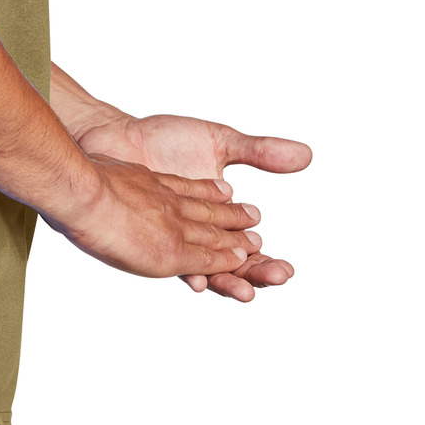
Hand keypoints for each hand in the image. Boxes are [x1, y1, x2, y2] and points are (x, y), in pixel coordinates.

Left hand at [74, 111, 311, 302]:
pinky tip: (198, 277)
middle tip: (275, 278)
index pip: (247, 250)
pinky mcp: (149, 229)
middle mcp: (194, 231)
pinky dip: (185, 266)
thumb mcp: (219, 140)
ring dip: (225, 277)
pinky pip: (168, 253)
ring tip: (245, 288)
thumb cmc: (164, 139)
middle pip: (231, 265)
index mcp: (215, 216)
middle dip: (253, 273)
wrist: (118, 136)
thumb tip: (306, 155)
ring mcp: (171, 232)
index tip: (286, 270)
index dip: (266, 261)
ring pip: (204, 265)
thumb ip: (259, 150)